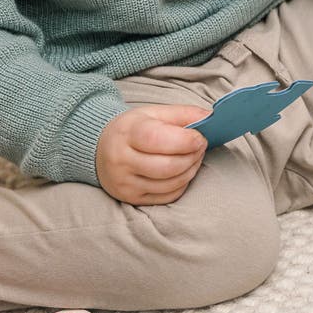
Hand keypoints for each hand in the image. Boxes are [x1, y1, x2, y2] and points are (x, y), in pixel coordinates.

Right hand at [96, 104, 211, 204]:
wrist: (100, 149)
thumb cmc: (133, 129)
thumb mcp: (154, 113)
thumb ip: (184, 113)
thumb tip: (212, 117)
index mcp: (126, 133)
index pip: (157, 139)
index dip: (185, 140)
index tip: (200, 137)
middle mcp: (121, 160)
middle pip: (168, 166)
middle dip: (192, 157)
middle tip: (201, 147)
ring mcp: (125, 183)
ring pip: (170, 183)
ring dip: (191, 170)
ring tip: (194, 157)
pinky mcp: (132, 198)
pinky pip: (168, 196)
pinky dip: (182, 183)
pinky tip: (182, 171)